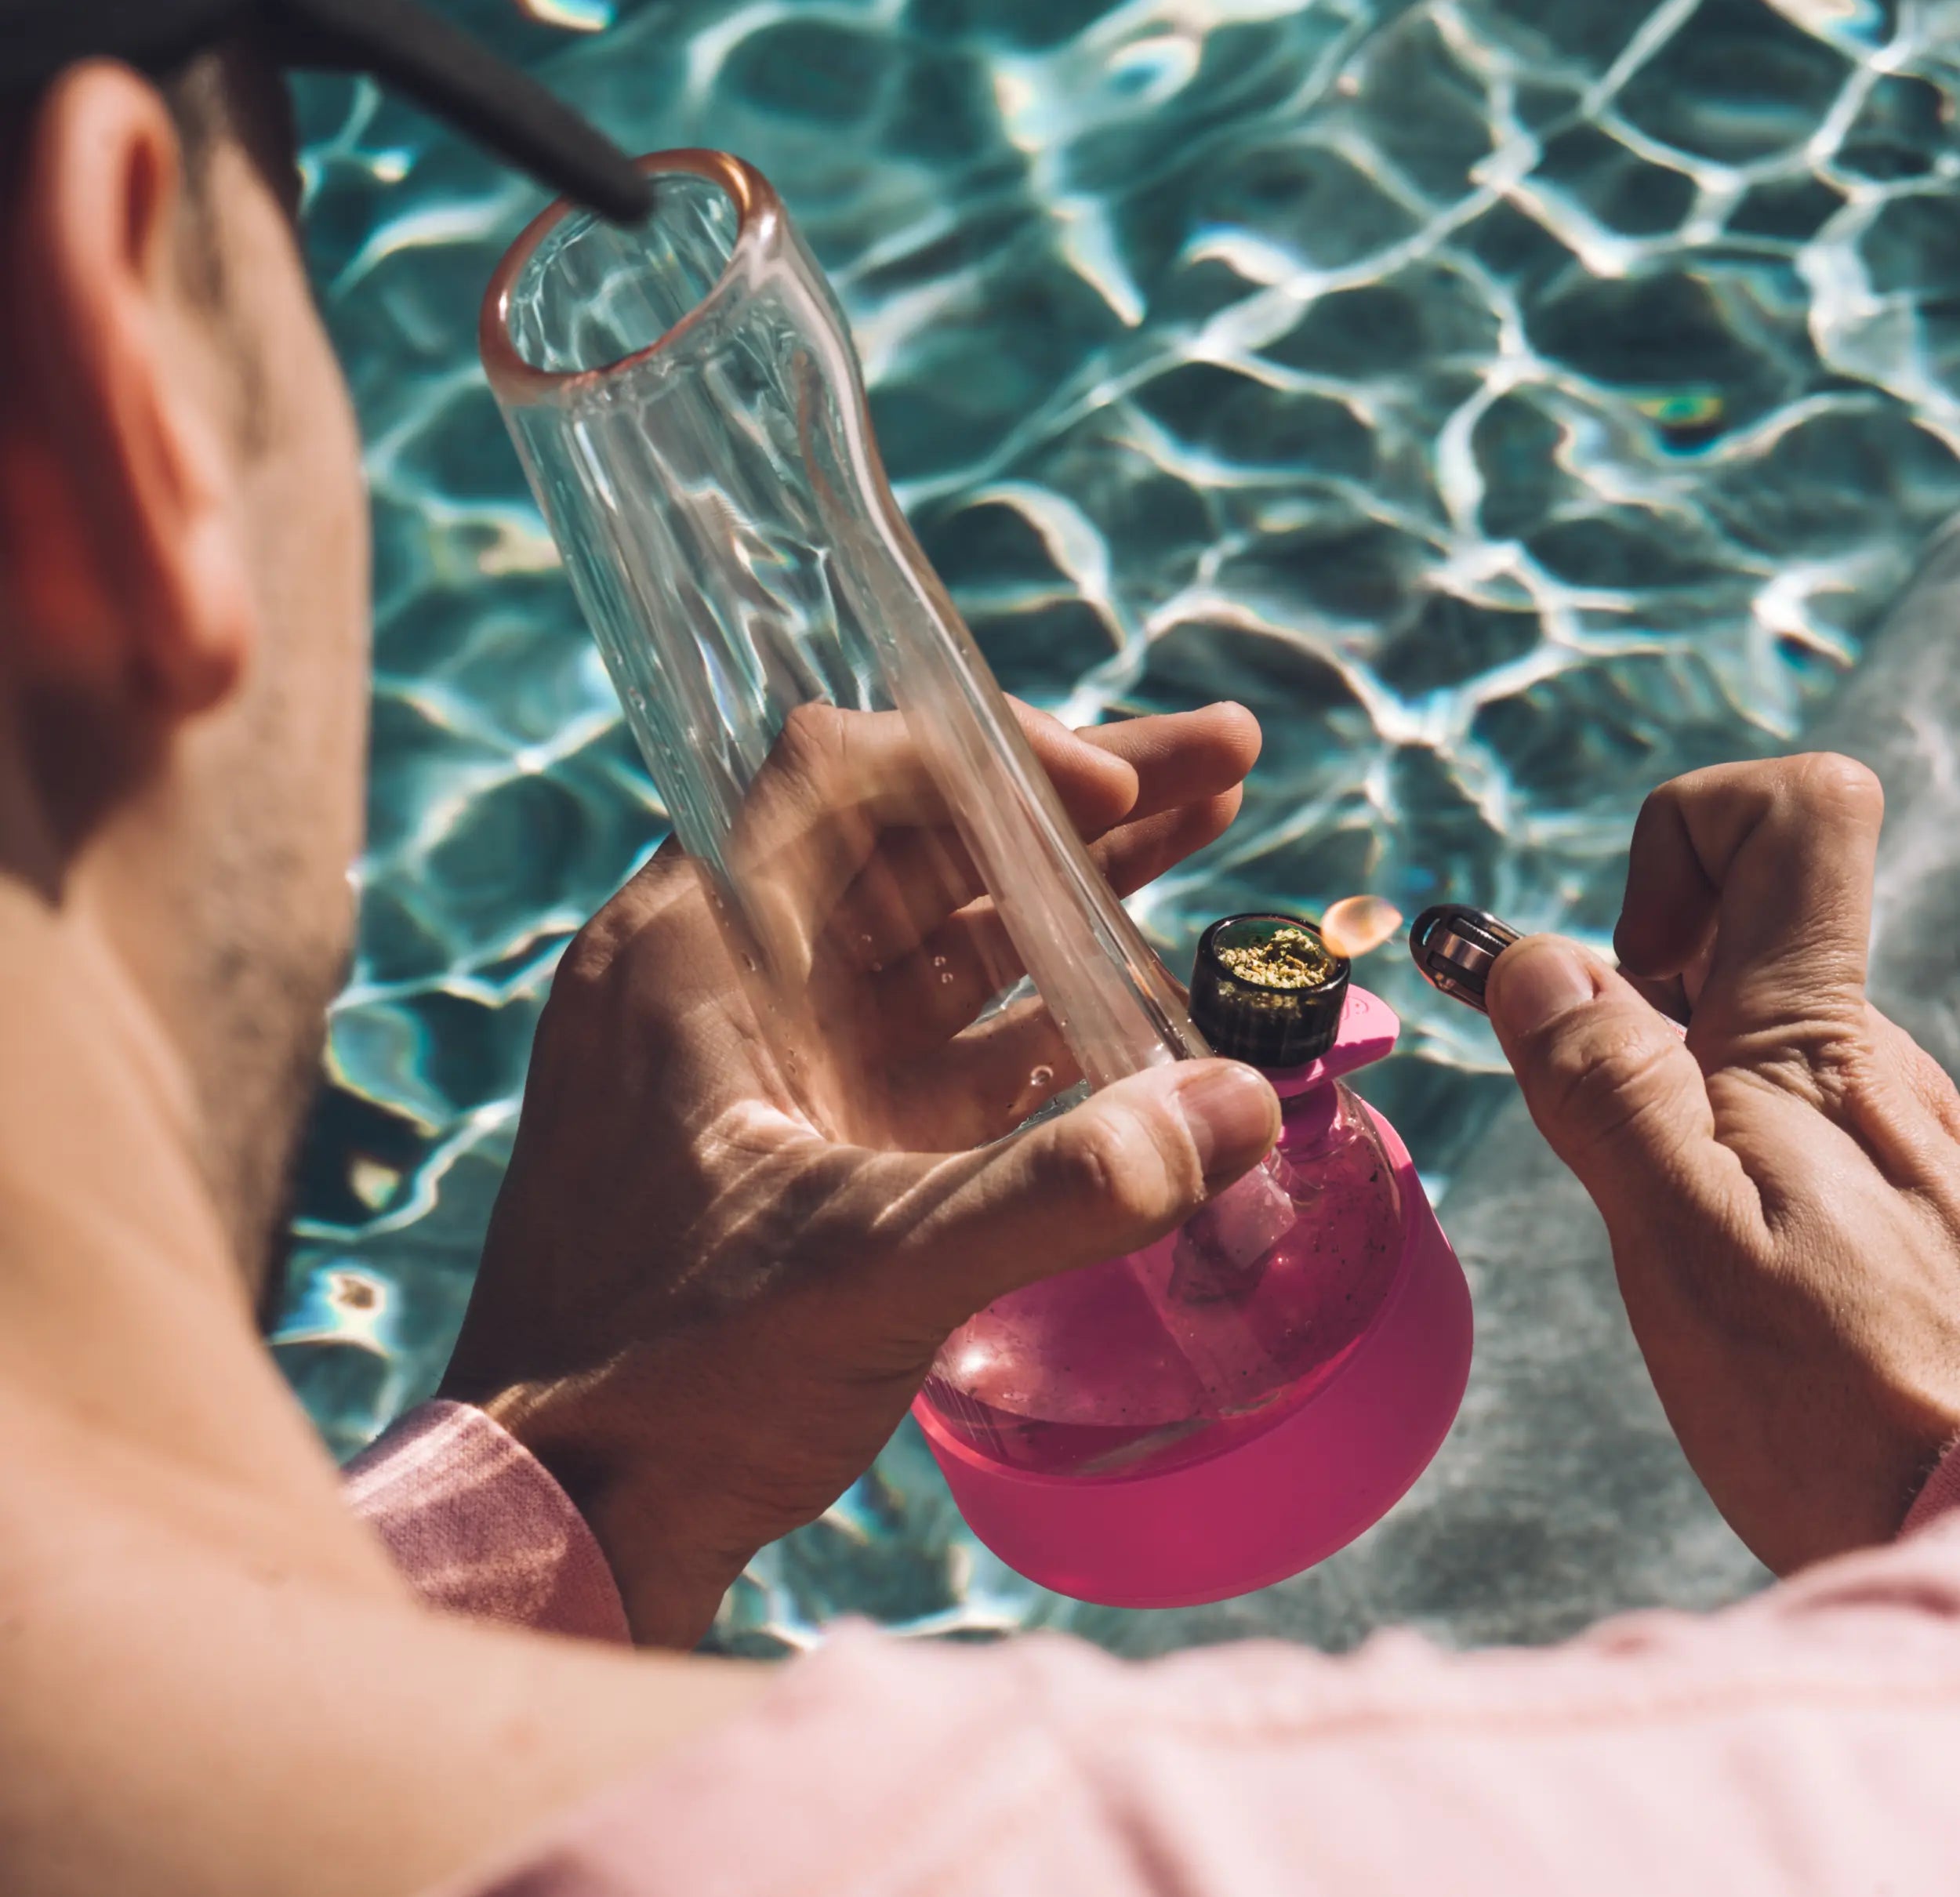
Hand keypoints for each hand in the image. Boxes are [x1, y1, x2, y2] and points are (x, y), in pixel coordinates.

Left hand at [441, 700, 1278, 1643]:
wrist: (567, 1521)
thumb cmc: (661, 1383)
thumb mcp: (860, 1273)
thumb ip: (1054, 1191)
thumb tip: (1238, 1106)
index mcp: (695, 952)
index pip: (839, 774)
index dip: (982, 757)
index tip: (1109, 794)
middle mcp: (740, 981)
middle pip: (922, 842)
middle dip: (1072, 805)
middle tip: (1222, 761)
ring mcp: (791, 1063)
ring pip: (948, 936)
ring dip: (1075, 895)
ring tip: (1214, 826)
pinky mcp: (835, 1144)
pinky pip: (959, 1047)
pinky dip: (1053, 1022)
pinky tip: (1157, 1005)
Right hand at [1485, 754, 1959, 1573]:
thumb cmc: (1840, 1417)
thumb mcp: (1682, 1249)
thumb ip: (1607, 1088)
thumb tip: (1534, 957)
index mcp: (1815, 1045)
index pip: (1798, 810)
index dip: (1684, 840)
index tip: (1629, 976)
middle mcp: (1878, 1063)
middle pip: (1748, 924)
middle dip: (1642, 995)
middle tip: (1621, 1135)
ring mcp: (1907, 1132)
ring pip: (1763, 1031)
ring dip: (1681, 1089)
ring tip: (1687, 1233)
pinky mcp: (1916, 1202)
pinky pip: (1799, 1116)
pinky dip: (1732, 1151)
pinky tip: (1746, 1270)